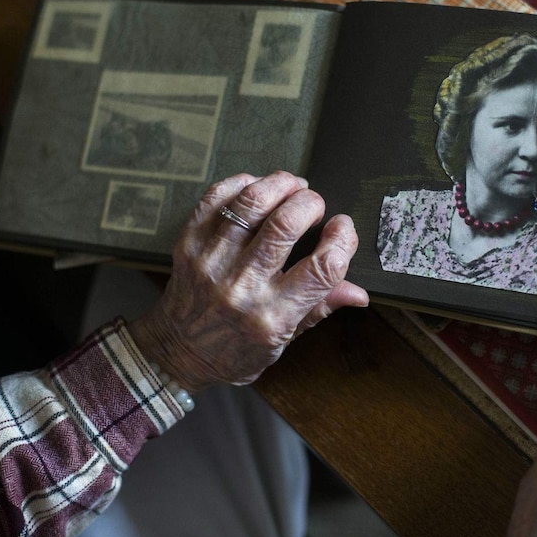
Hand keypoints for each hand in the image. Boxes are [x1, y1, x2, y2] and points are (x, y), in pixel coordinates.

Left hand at [128, 171, 368, 391]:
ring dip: (279, 184)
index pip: (322, 268)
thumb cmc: (235, 351)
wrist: (177, 353)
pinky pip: (216, 199)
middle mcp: (242, 287)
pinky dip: (242, 184)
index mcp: (273, 316)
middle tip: (315, 204)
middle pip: (285, 225)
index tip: (343, 228)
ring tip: (292, 186)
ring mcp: (212, 263)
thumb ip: (320, 308)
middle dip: (310, 203)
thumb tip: (359, 292)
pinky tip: (257, 188)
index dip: (343, 239)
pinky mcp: (189, 244)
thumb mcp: (284, 341)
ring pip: (251, 203)